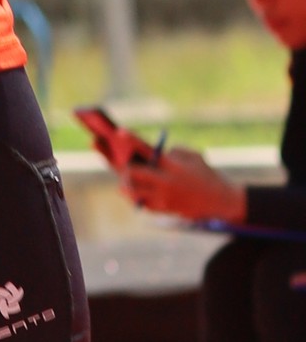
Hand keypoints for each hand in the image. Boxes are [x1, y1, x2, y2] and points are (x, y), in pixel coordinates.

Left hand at [123, 142, 248, 227]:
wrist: (221, 201)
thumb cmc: (207, 175)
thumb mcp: (194, 156)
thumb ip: (173, 152)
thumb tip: (153, 155)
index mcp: (172, 165)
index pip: (148, 150)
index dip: (132, 140)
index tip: (120, 132)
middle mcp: (166, 181)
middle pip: (134, 173)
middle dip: (124, 168)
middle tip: (121, 165)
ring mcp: (164, 197)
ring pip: (134, 191)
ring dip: (126, 185)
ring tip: (124, 181)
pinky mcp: (165, 209)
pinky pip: (143, 204)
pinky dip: (136, 197)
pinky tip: (133, 193)